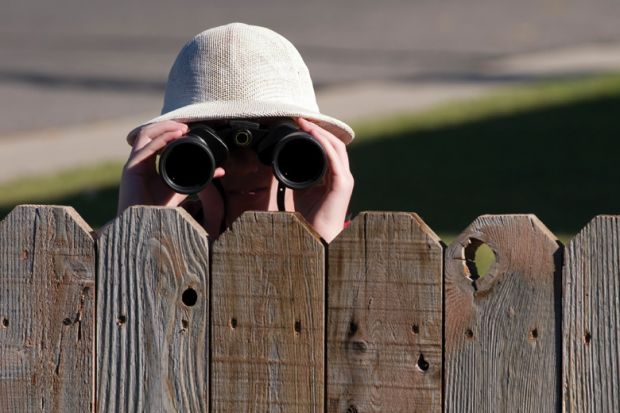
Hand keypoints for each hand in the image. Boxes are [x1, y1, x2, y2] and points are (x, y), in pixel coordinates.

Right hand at [118, 121, 225, 222]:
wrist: (145, 227)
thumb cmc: (160, 210)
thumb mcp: (183, 188)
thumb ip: (199, 178)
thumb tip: (220, 171)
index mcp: (149, 163)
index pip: (157, 139)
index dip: (171, 131)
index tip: (189, 130)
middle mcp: (139, 161)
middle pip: (150, 133)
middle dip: (168, 126)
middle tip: (186, 126)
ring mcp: (134, 163)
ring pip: (145, 134)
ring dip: (164, 128)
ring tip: (181, 129)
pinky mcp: (131, 169)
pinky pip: (146, 148)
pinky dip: (161, 139)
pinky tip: (174, 137)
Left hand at [292, 118, 353, 241]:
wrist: (315, 237)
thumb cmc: (306, 218)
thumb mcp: (297, 191)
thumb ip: (293, 176)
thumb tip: (278, 163)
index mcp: (332, 176)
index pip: (328, 148)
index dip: (315, 134)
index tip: (299, 124)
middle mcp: (341, 175)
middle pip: (333, 144)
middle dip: (318, 129)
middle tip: (301, 119)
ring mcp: (344, 179)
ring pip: (336, 148)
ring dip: (320, 133)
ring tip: (305, 124)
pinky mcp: (343, 184)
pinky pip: (335, 160)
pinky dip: (325, 146)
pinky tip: (314, 137)